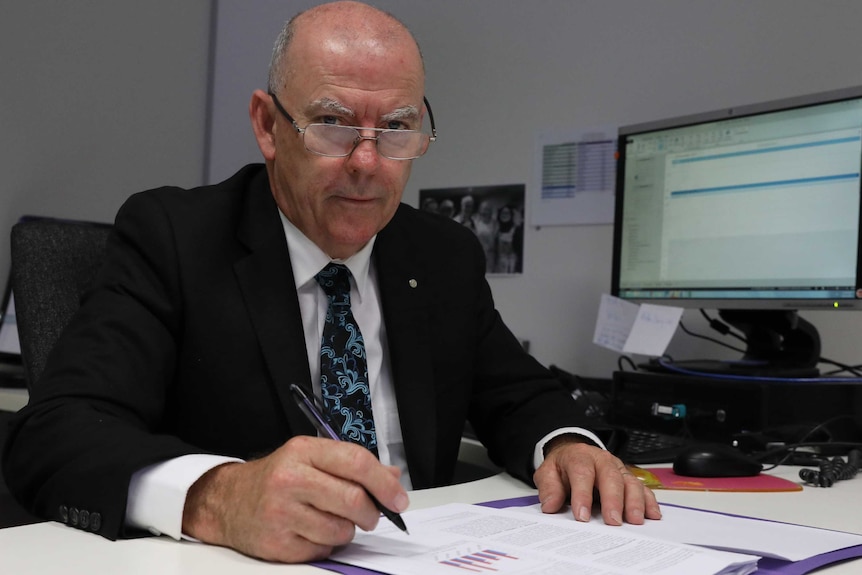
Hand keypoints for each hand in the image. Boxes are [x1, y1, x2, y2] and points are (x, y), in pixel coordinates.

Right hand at [181, 435, 408, 562]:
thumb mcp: (312, 458)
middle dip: (372, 513)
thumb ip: (353, 465)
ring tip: (329, 519)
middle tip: (372, 515)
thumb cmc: (278, 477)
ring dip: (347, 530)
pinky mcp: (278, 544)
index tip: (398, 498)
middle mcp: (291, 479)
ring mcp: (282, 513)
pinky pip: (323, 551)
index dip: (384, 483)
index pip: (356, 462)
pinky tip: (310, 531)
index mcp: (304, 451)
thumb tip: (393, 478)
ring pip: (341, 530)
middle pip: (353, 500)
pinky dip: (325, 545)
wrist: (228, 501)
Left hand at [533, 436, 660, 524]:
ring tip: (634, 521)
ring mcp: (618, 469)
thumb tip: (550, 506)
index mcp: (580, 457)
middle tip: (613, 521)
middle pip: (611, 477)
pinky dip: (649, 501)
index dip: (582, 495)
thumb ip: (549, 488)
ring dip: (634, 502)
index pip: (582, 473)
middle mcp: (602, 460)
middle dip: (613, 500)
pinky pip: (642, 488)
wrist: (573, 453)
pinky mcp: (629, 478)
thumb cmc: (562, 467)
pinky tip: (652, 515)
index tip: (582, 516)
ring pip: (630, 482)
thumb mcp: (547, 473)